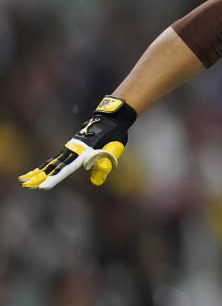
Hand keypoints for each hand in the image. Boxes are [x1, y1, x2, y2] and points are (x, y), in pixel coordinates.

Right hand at [19, 96, 136, 189]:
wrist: (111, 118)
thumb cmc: (114, 134)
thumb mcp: (114, 149)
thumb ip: (105, 165)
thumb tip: (96, 183)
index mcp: (85, 151)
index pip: (67, 168)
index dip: (55, 178)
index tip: (43, 187)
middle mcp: (74, 149)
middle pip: (54, 166)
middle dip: (40, 176)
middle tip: (26, 186)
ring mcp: (71, 147)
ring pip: (52, 162)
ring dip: (38, 172)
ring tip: (23, 180)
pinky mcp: (71, 148)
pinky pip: (55, 158)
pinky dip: (45, 166)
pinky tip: (38, 171)